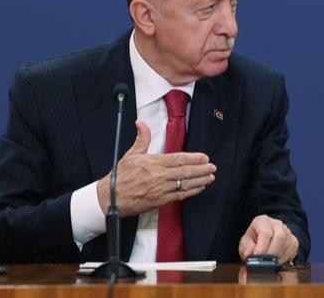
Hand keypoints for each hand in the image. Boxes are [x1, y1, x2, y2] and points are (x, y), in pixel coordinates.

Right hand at [96, 120, 215, 215]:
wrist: (110, 197)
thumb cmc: (120, 176)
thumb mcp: (131, 154)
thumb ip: (142, 138)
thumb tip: (141, 122)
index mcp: (154, 163)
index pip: (179, 159)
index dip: (194, 158)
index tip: (205, 158)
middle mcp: (159, 176)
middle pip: (185, 172)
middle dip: (201, 169)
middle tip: (213, 167)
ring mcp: (160, 189)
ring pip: (185, 184)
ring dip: (200, 180)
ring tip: (210, 177)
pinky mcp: (159, 201)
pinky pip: (179, 196)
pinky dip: (191, 192)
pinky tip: (199, 188)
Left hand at [238, 215, 299, 264]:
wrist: (266, 238)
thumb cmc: (255, 239)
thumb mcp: (246, 243)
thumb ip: (246, 249)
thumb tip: (250, 255)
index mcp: (263, 221)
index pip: (265, 232)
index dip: (261, 247)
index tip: (257, 257)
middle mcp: (277, 224)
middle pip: (280, 237)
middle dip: (271, 253)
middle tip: (264, 264)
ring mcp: (287, 232)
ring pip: (286, 246)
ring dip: (277, 259)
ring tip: (268, 264)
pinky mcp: (294, 241)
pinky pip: (291, 252)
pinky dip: (283, 260)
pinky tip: (276, 261)